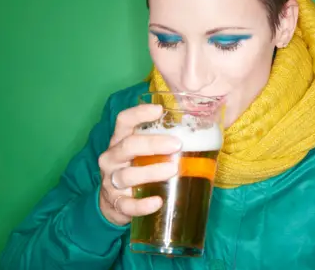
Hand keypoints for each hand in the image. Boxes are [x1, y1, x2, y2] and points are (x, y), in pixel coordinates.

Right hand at [97, 104, 181, 225]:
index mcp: (120, 141)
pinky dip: (142, 205)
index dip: (139, 113)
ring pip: (128, 175)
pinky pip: (127, 204)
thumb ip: (162, 142)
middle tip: (176, 144)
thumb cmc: (136, 169)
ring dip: (151, 172)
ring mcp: (111, 181)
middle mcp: (112, 158)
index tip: (159, 109)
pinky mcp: (115, 203)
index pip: (123, 121)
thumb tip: (203, 129)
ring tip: (173, 170)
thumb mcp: (143, 153)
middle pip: (128, 145)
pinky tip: (157, 202)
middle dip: (153, 143)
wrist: (114, 204)